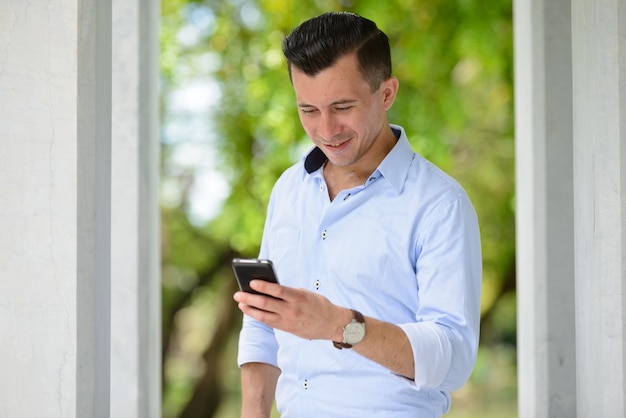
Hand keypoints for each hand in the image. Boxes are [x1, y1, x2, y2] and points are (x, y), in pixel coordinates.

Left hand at [234, 280, 351, 341]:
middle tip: (238, 294)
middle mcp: (292, 310)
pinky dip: (258, 316)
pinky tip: (251, 311)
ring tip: (241, 303)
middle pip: (266, 304)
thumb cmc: (318, 304)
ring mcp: (288, 321)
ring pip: (264, 316)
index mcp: (298, 297)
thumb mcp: (305, 293)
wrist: (331, 324)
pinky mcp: (287, 329)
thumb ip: (288, 292)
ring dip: (250, 309)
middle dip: (250, 298)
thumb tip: (269, 290)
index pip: (277, 290)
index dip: (263, 286)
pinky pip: (269, 322)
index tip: (251, 282)